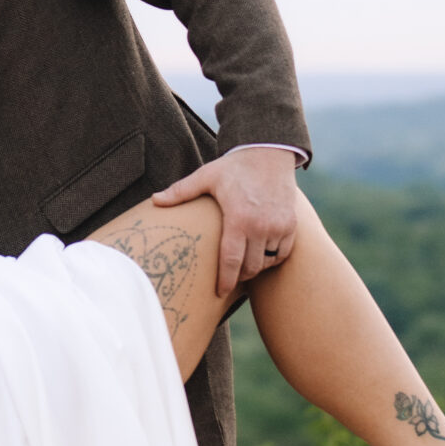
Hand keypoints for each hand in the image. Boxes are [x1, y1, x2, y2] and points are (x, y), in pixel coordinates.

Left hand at [151, 148, 300, 298]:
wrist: (268, 153)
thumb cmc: (233, 167)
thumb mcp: (206, 176)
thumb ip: (180, 191)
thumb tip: (154, 200)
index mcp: (239, 218)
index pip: (231, 260)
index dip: (225, 280)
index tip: (219, 292)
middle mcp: (261, 226)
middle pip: (250, 266)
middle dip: (239, 276)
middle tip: (228, 277)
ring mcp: (279, 226)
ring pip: (266, 262)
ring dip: (255, 267)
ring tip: (243, 265)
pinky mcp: (291, 224)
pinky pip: (282, 252)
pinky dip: (271, 257)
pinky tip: (260, 254)